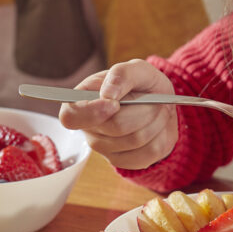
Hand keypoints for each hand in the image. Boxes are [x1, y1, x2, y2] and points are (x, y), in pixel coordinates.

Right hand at [59, 59, 178, 169]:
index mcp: (81, 102)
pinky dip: (161, 135)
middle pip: (117, 126)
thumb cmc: (141, 84)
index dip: (92, 112)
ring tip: (156, 110)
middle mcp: (88, 129)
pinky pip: (150, 152)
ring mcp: (105, 149)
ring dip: (156, 120)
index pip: (71, 117)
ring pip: (137, 139)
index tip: (114, 103)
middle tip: (152, 100)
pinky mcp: (125, 162)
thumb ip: (120, 74)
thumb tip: (107, 94)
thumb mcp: (136, 69)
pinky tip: (157, 127)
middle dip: (144, 109)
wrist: (160, 104)